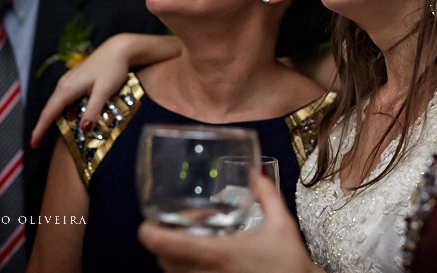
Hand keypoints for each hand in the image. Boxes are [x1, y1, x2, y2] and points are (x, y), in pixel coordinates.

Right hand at [30, 33, 135, 146]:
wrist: (119, 49)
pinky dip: (59, 110)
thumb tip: (83, 129)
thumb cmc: (113, 68)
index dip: (40, 129)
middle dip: (42, 126)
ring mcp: (69, 80)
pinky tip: (63, 116)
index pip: (49, 113)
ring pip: (56, 103)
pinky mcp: (75, 79)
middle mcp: (64, 84)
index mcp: (68, 88)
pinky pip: (63, 98)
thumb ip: (93, 110)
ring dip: (50, 118)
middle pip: (49, 108)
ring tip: (45, 133)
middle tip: (36, 143)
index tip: (32, 143)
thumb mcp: (104, 91)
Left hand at [137, 172, 320, 272]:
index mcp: (216, 253)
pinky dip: (185, 268)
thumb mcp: (281, 224)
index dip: (149, 233)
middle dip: (164, 240)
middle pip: (162, 260)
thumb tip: (257, 173)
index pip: (166, 245)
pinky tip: (207, 257)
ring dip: (174, 255)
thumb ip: (268, 195)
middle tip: (182, 224)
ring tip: (196, 239)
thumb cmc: (289, 263)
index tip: (147, 223)